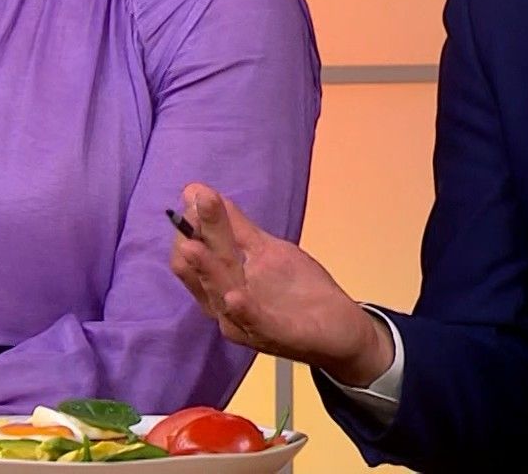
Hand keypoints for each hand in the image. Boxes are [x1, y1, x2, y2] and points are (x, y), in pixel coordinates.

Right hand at [169, 182, 393, 385]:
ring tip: (193, 247)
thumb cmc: (299, 288)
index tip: (195, 193)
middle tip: (200, 198)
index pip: (187, 257)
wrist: (340, 328)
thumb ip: (234, 227)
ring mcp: (245, 324)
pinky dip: (243, 309)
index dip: (189, 225)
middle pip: (204, 267)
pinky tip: (234, 296)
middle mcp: (223, 306)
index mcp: (219, 285)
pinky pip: (253, 323)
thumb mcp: (265, 251)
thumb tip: (197, 191)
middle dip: (202, 233)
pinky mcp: (272, 336)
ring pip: (220, 294)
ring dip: (207, 270)